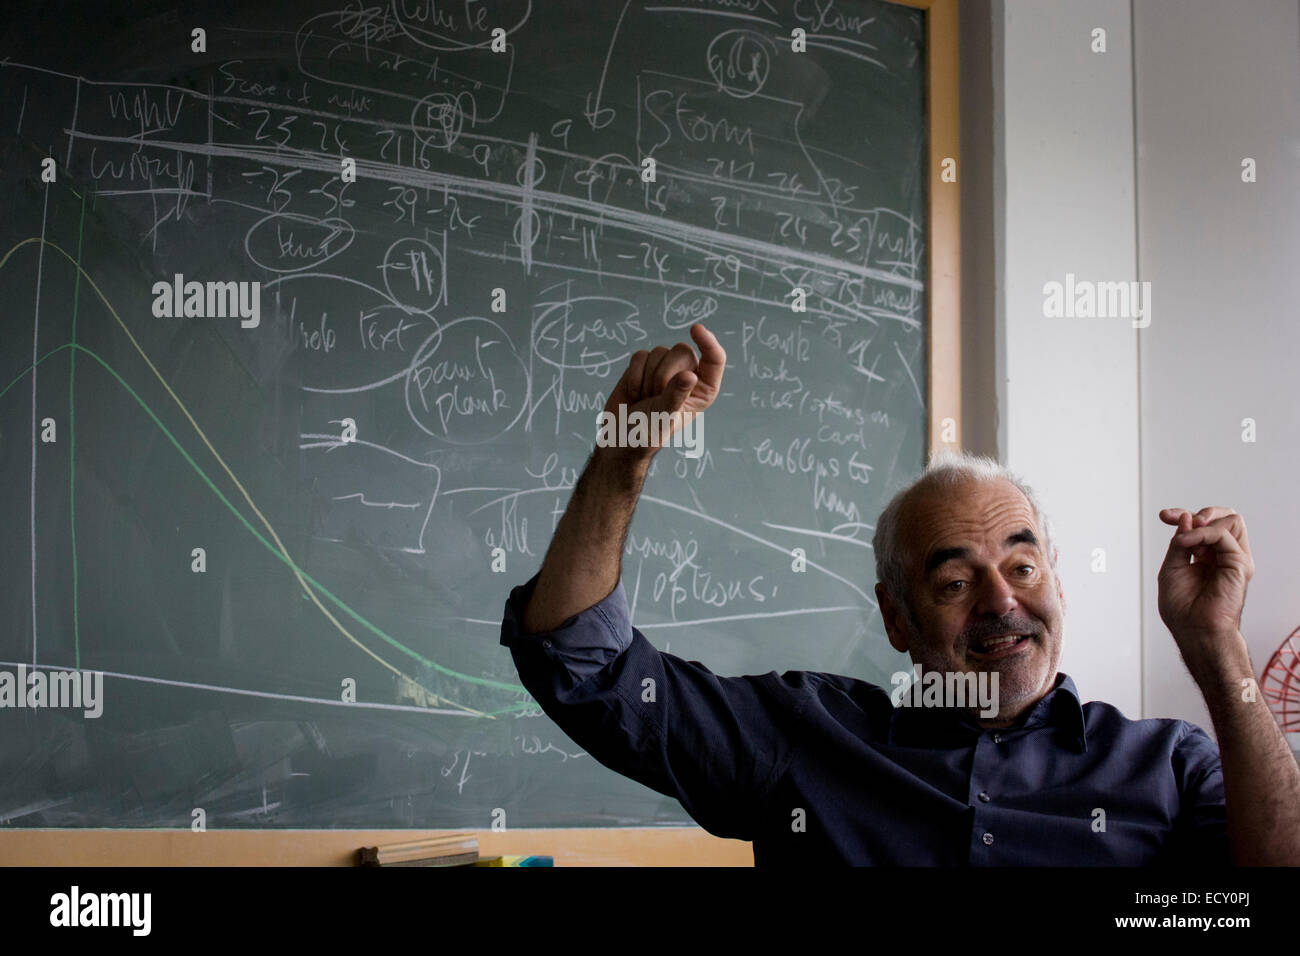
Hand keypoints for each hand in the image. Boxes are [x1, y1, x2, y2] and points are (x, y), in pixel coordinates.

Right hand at [599, 323, 725, 459]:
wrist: (622, 436)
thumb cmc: (649, 432)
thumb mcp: (665, 418)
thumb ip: (676, 395)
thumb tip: (691, 375)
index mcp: (704, 389)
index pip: (714, 359)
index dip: (708, 342)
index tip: (696, 329)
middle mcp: (688, 375)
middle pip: (682, 351)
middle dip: (664, 376)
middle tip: (656, 398)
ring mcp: (665, 368)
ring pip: (659, 351)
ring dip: (647, 378)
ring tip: (646, 398)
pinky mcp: (644, 365)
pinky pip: (640, 355)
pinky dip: (634, 375)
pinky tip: (635, 393)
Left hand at [1157, 506, 1254, 674]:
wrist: (1193, 629)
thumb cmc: (1182, 607)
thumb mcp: (1172, 567)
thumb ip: (1179, 542)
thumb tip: (1187, 517)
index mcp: (1206, 556)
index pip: (1203, 525)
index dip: (1183, 515)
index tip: (1164, 516)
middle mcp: (1222, 555)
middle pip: (1223, 517)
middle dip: (1200, 513)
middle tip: (1177, 520)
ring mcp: (1232, 558)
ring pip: (1231, 520)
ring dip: (1203, 523)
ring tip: (1186, 541)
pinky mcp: (1239, 563)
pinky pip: (1223, 534)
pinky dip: (1201, 534)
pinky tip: (1187, 545)